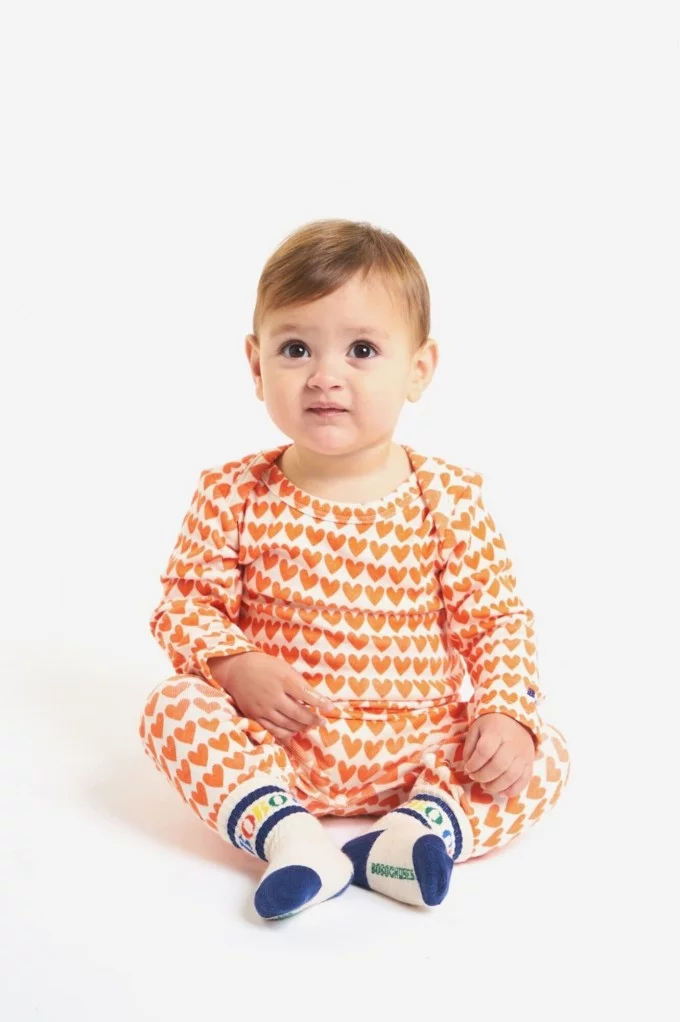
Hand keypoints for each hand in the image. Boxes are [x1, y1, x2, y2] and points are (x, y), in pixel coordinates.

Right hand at [206, 651, 333, 741]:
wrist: (237, 670)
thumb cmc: (264, 666)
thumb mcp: (284, 667)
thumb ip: (298, 682)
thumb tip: (314, 698)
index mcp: (282, 679)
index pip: (306, 694)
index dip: (320, 703)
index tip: (330, 708)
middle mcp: (273, 695)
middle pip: (298, 713)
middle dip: (314, 719)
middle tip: (323, 721)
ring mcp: (263, 708)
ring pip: (287, 724)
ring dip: (302, 727)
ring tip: (310, 725)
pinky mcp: (255, 717)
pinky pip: (274, 730)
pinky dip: (287, 733)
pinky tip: (294, 730)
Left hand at [462, 712, 535, 796]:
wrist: (514, 718)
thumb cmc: (491, 725)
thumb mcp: (476, 729)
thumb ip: (469, 748)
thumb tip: (467, 769)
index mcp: (496, 731)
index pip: (485, 750)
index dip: (474, 764)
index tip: (467, 768)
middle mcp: (513, 743)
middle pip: (498, 765)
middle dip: (483, 776)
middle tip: (474, 777)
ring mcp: (524, 753)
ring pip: (511, 775)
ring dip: (495, 785)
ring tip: (484, 785)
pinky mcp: (530, 762)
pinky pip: (524, 780)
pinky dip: (512, 790)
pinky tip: (501, 793)